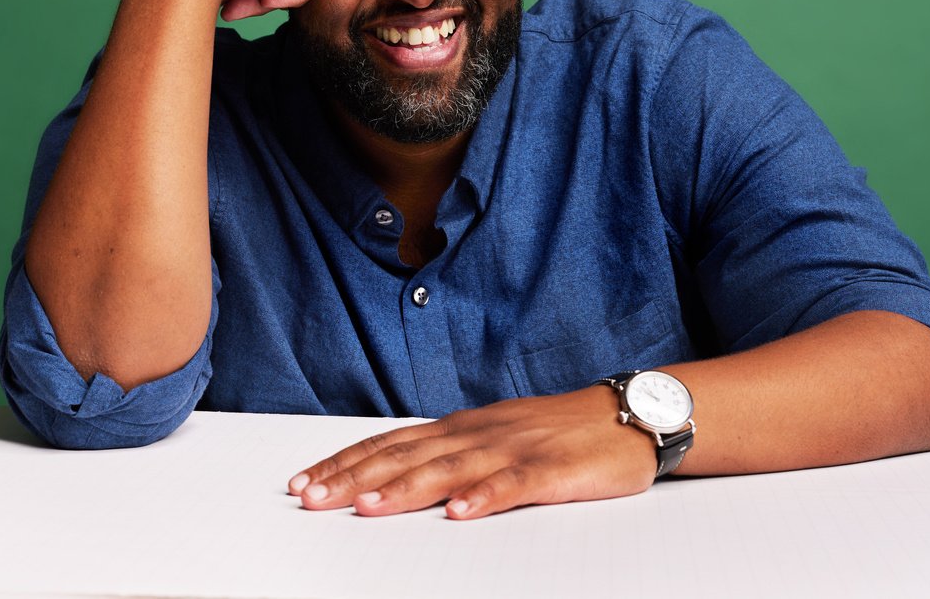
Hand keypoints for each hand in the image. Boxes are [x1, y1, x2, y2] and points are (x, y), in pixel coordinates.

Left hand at [287, 387, 657, 519]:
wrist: (625, 414)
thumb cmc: (557, 432)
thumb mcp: (496, 438)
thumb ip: (451, 454)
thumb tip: (396, 473)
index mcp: (462, 428)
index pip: (392, 443)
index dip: (346, 462)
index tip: (303, 482)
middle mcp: (478, 433)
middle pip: (407, 455)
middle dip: (355, 476)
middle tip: (310, 497)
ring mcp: (514, 449)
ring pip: (450, 469)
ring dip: (405, 488)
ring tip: (366, 507)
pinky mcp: (551, 470)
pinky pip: (514, 486)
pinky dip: (485, 498)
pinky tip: (459, 514)